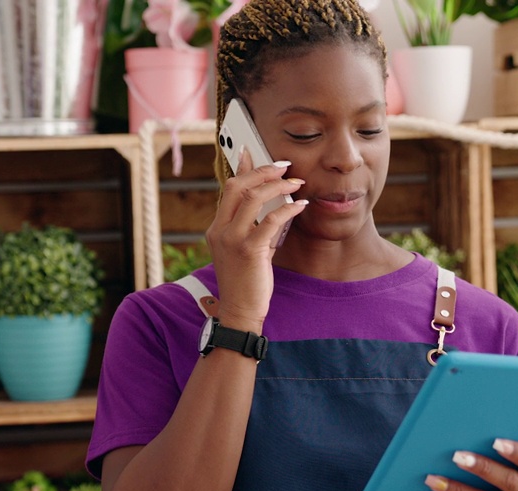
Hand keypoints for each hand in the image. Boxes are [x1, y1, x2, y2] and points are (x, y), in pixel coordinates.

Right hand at [205, 149, 307, 329]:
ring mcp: (232, 240)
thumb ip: (253, 227)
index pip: (229, 189)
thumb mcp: (244, 250)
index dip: (243, 168)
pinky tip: (301, 206)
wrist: (240, 312)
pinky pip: (270, 220)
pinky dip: (288, 209)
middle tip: (284, 166)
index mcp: (217, 229)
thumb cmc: (246, 282)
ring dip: (278, 186)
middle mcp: (220, 231)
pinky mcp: (249, 251)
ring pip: (253, 198)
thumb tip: (269, 205)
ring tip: (297, 183)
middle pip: (238, 186)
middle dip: (263, 171)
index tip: (253, 152)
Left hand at [423, 439, 517, 490]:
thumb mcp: (507, 474)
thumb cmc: (499, 489)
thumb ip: (497, 457)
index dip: (517, 452)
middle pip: (509, 482)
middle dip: (482, 468)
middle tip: (456, 456)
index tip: (495, 441)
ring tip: (432, 478)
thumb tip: (464, 435)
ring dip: (456, 489)